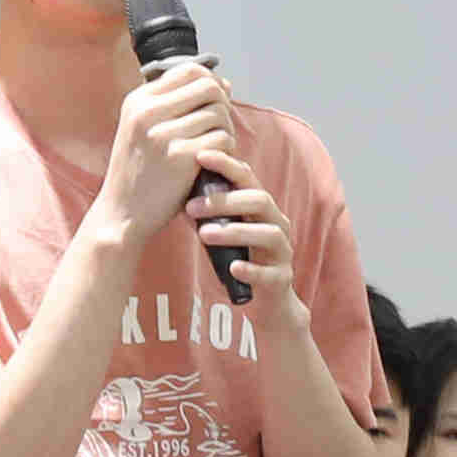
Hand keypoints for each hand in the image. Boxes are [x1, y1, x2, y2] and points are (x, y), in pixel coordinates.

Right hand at [95, 61, 239, 243]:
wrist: (121, 213)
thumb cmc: (139, 172)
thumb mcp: (143, 129)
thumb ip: (177, 104)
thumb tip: (224, 83)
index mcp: (138, 100)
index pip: (189, 70)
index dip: (211, 82)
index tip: (215, 102)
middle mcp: (148, 112)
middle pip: (209, 87)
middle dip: (223, 104)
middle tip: (219, 126)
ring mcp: (164, 134)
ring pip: (219, 113)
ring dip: (226, 129)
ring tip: (216, 147)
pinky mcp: (182, 157)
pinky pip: (223, 138)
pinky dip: (227, 149)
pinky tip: (216, 162)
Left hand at [184, 176, 304, 316]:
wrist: (266, 300)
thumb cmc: (241, 258)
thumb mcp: (224, 232)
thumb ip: (207, 215)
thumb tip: (174, 192)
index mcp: (262, 208)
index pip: (247, 178)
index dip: (226, 165)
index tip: (201, 156)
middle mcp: (277, 223)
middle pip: (260, 200)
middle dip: (226, 201)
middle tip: (192, 207)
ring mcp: (282, 251)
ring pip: (267, 234)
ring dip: (235, 232)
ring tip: (204, 235)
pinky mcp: (282, 278)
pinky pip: (270, 273)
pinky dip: (251, 269)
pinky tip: (233, 268)